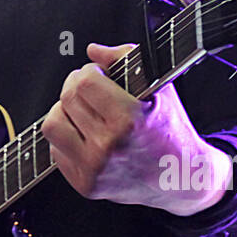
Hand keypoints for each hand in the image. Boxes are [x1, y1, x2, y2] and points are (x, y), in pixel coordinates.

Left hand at [41, 42, 231, 215]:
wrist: (184, 179)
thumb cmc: (171, 130)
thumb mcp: (159, 87)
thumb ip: (126, 59)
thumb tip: (93, 51)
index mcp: (129, 120)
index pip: (85, 82)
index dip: (90, 71)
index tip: (99, 74)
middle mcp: (109, 147)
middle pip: (67, 99)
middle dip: (76, 86)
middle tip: (90, 89)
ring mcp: (94, 169)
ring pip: (52, 124)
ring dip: (64, 111)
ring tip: (83, 111)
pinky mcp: (86, 185)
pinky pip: (56, 150)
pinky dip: (67, 138)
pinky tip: (86, 135)